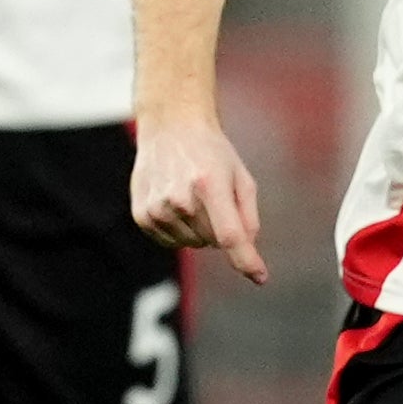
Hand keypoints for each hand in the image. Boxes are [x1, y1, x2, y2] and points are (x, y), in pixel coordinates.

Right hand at [132, 115, 267, 283]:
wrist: (170, 126)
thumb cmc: (212, 152)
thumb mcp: (241, 176)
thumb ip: (248, 215)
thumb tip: (247, 248)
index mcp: (209, 185)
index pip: (229, 235)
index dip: (246, 260)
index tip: (260, 276)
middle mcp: (180, 199)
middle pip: (213, 241)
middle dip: (219, 227)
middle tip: (211, 195)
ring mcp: (158, 209)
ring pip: (192, 243)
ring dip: (198, 228)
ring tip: (192, 195)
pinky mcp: (142, 216)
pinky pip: (171, 242)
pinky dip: (180, 230)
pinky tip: (176, 203)